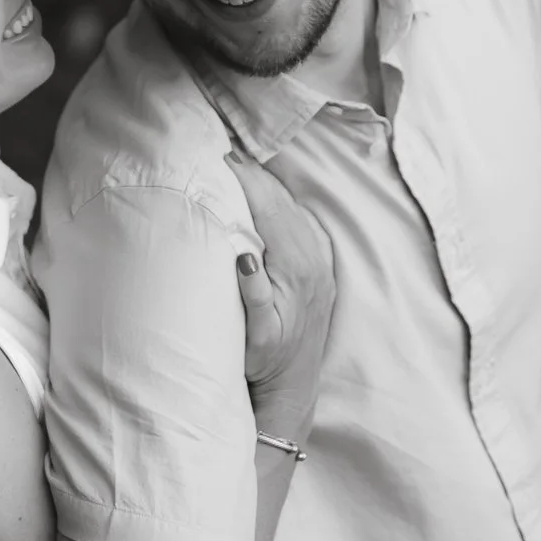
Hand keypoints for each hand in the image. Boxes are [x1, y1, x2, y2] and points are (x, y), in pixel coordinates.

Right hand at [229, 151, 333, 411]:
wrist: (291, 386)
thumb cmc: (265, 362)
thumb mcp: (256, 335)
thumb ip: (253, 294)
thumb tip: (244, 255)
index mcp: (297, 267)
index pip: (269, 207)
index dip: (244, 179)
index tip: (220, 158)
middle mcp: (314, 258)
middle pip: (283, 200)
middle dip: (253, 175)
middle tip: (222, 154)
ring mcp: (320, 261)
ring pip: (293, 207)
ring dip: (265, 186)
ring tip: (237, 168)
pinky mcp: (320, 266)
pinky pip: (301, 221)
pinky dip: (280, 203)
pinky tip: (263, 198)